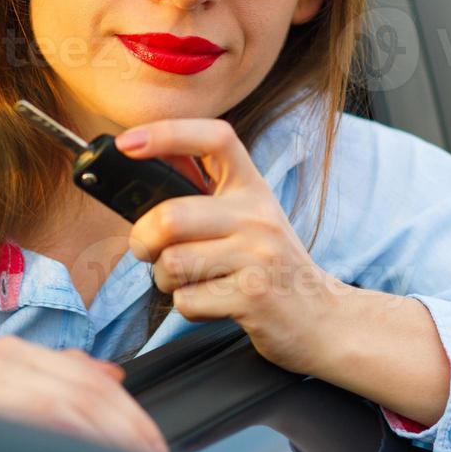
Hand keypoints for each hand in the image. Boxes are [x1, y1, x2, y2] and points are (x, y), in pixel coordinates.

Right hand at [0, 335, 170, 451]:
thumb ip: (56, 383)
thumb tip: (113, 378)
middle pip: (87, 393)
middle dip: (130, 435)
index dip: (132, 419)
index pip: (91, 381)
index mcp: (10, 356)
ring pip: (70, 408)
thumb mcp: (7, 404)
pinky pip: (40, 423)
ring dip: (111, 448)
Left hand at [115, 118, 348, 375]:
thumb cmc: (269, 266)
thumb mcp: (248, 218)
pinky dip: (188, 307)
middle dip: (143, 240)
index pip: (214, 138)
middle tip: (147, 251)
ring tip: (190, 281)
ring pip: (172, 263)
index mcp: (253, 188)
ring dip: (165, 280)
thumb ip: (204, 196)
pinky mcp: (254, 297)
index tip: (128, 144)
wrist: (323, 318)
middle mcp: (258, 215)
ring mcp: (259, 256)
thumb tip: (142, 170)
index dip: (167, 133)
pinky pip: (187, 301)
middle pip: (170, 216)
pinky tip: (212, 303)